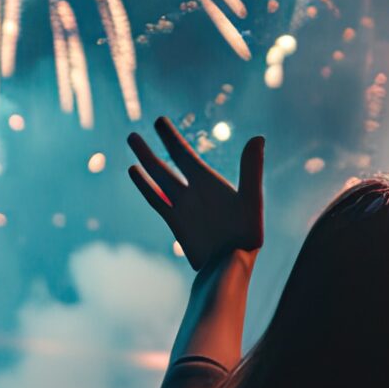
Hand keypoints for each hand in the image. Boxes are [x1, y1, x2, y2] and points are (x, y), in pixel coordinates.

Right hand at [125, 118, 263, 270]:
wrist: (230, 266)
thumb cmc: (246, 235)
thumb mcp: (251, 200)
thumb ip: (251, 170)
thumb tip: (258, 138)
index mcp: (209, 182)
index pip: (184, 154)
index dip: (170, 138)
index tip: (158, 121)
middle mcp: (193, 191)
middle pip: (166, 164)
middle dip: (150, 149)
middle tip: (132, 135)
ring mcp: (182, 206)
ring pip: (157, 178)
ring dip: (144, 162)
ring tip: (131, 147)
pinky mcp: (175, 222)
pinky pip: (156, 199)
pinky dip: (145, 185)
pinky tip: (133, 171)